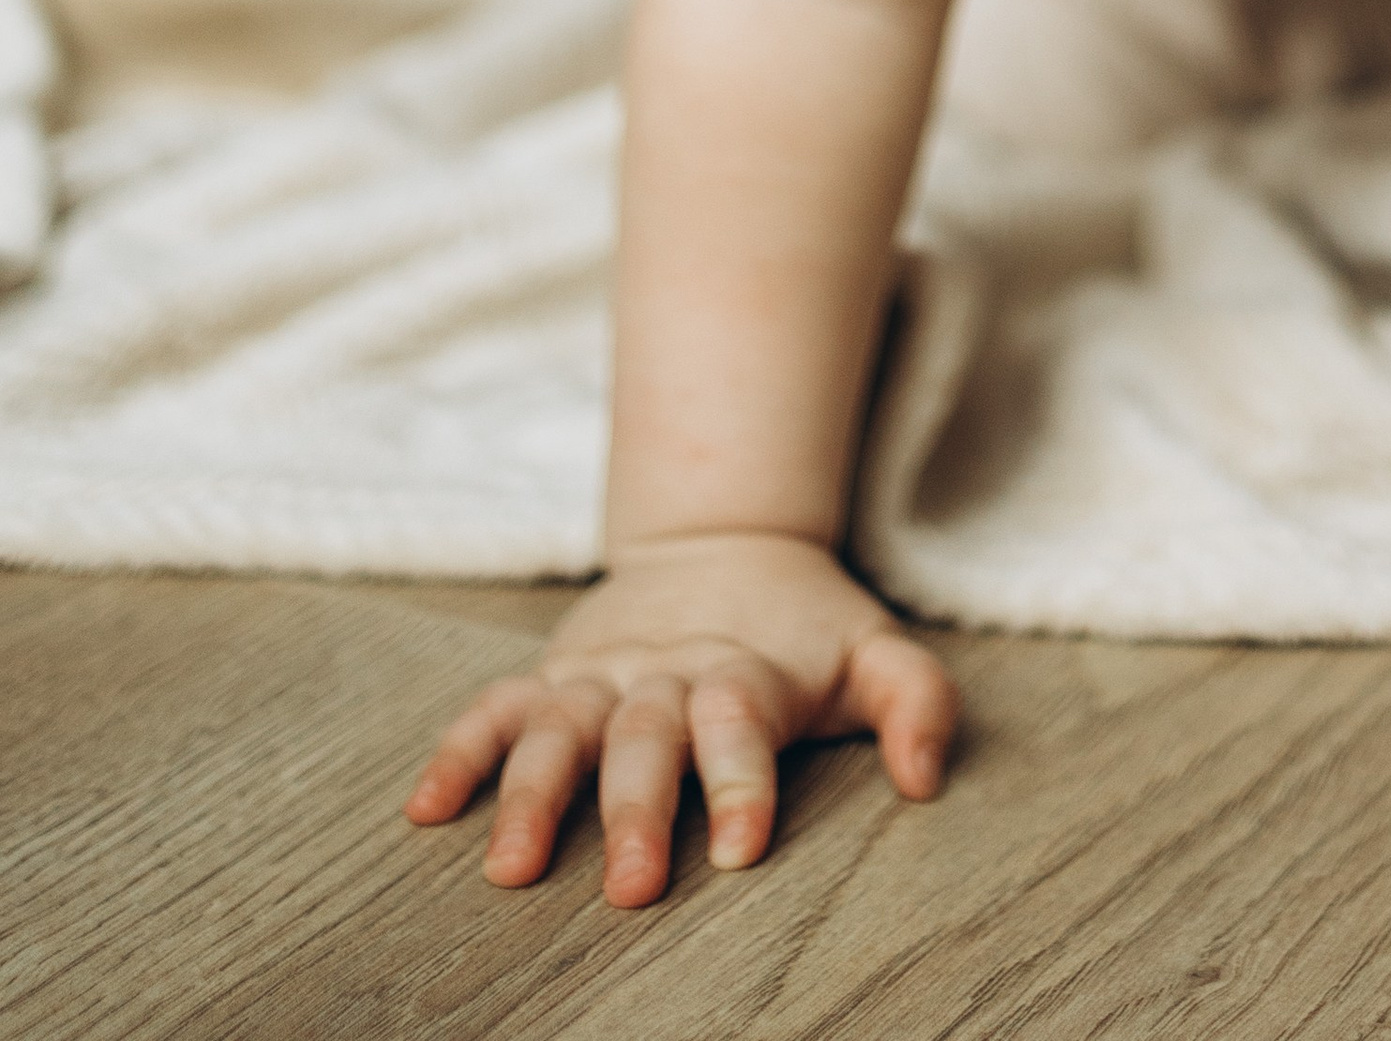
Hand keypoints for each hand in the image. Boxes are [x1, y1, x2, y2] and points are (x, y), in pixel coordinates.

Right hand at [405, 532, 955, 904]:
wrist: (727, 541)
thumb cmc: (807, 629)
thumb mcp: (877, 649)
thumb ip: (918, 703)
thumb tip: (926, 778)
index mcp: (742, 671)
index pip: (742, 723)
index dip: (742, 781)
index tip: (740, 848)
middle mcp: (663, 674)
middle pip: (645, 739)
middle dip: (635, 812)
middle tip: (630, 888)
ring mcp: (599, 674)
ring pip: (558, 730)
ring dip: (530, 795)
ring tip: (508, 867)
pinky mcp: (553, 677)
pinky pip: (494, 709)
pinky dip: (457, 752)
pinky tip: (424, 810)